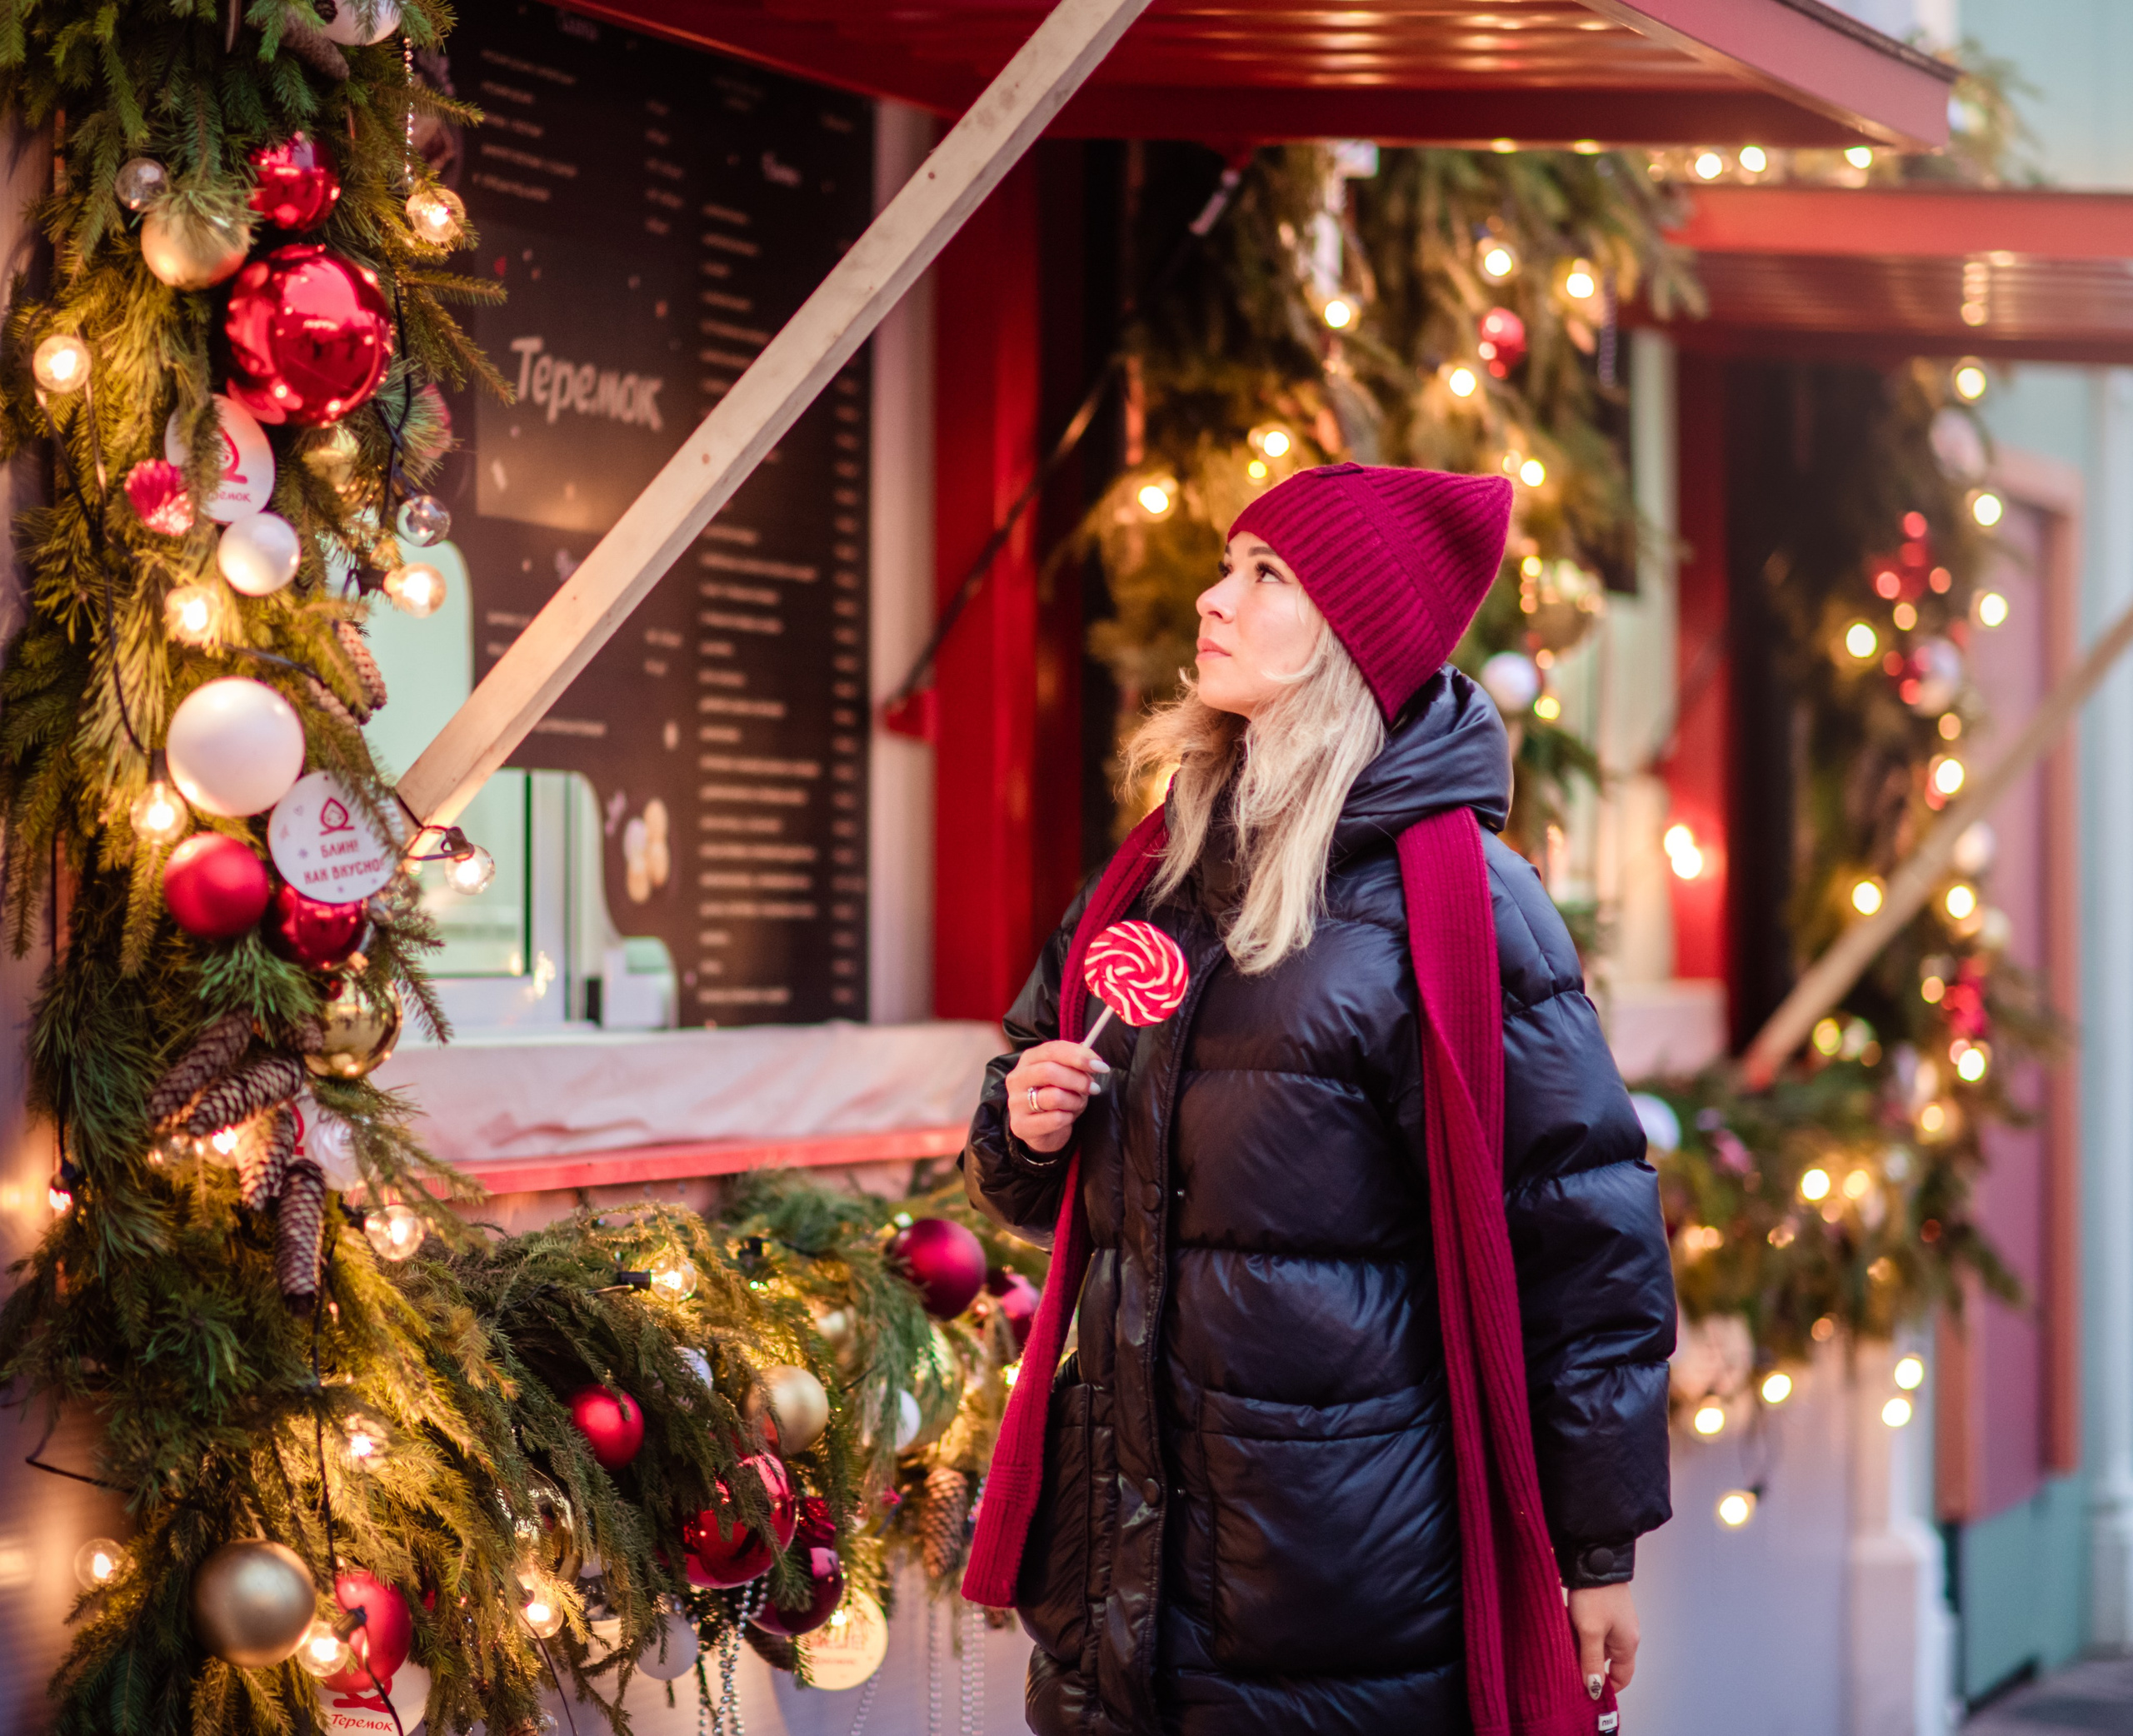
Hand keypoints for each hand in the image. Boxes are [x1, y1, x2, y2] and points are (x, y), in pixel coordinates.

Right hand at [1004, 1040, 1108, 1153]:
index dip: (1079, 1056)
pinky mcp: (1020, 1125)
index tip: (1100, 1066)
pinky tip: (1066, 1118)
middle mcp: (1017, 1078)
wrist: (1044, 1130)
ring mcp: (1015, 1102)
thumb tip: (1095, 1062)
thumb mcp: (1067, 1076)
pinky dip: (1068, 1118)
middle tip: (1094, 1089)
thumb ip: (1077, 1066)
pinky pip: (1055, 1119)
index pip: (1052, 1050)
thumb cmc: (1057, 1097)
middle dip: (1078, 1080)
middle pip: (1049, 1071)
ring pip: (1054, 1097)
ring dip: (1074, 1101)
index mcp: (1029, 1059)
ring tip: (1077, 1104)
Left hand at [1568, 1582, 1638, 1698]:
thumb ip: (1591, 1661)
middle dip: (1589, 1666)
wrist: (1594, 1558)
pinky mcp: (1606, 1610)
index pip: (1622, 1677)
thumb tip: (1595, 1689)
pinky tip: (1567, 1629)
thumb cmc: (1595, 1595)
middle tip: (1569, 1668)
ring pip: (1599, 1645)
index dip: (1605, 1687)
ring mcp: (1616, 1621)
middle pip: (1609, 1662)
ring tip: (1565, 1646)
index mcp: (1628, 1644)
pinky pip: (1595, 1630)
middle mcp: (1625, 1634)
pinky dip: (1582, 1633)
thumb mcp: (1590, 1631)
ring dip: (1583, 1648)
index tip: (1585, 1690)